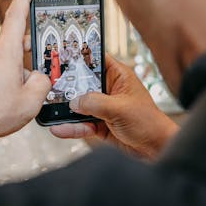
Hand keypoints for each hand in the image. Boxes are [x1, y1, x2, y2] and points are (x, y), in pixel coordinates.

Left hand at [0, 0, 50, 136]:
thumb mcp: (31, 101)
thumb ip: (43, 82)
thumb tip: (39, 77)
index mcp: (4, 52)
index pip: (15, 16)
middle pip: (13, 46)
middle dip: (26, 60)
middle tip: (32, 78)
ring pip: (2, 60)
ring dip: (12, 72)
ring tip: (12, 97)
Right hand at [50, 54, 178, 159]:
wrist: (155, 150)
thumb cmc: (148, 123)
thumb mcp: (119, 108)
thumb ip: (94, 102)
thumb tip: (74, 102)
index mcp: (118, 77)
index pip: (96, 59)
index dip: (80, 57)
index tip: (61, 56)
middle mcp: (109, 90)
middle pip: (82, 84)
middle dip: (67, 86)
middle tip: (50, 86)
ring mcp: (103, 108)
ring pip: (79, 106)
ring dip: (66, 110)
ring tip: (50, 110)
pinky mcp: (99, 125)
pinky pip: (81, 124)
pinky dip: (70, 127)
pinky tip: (59, 128)